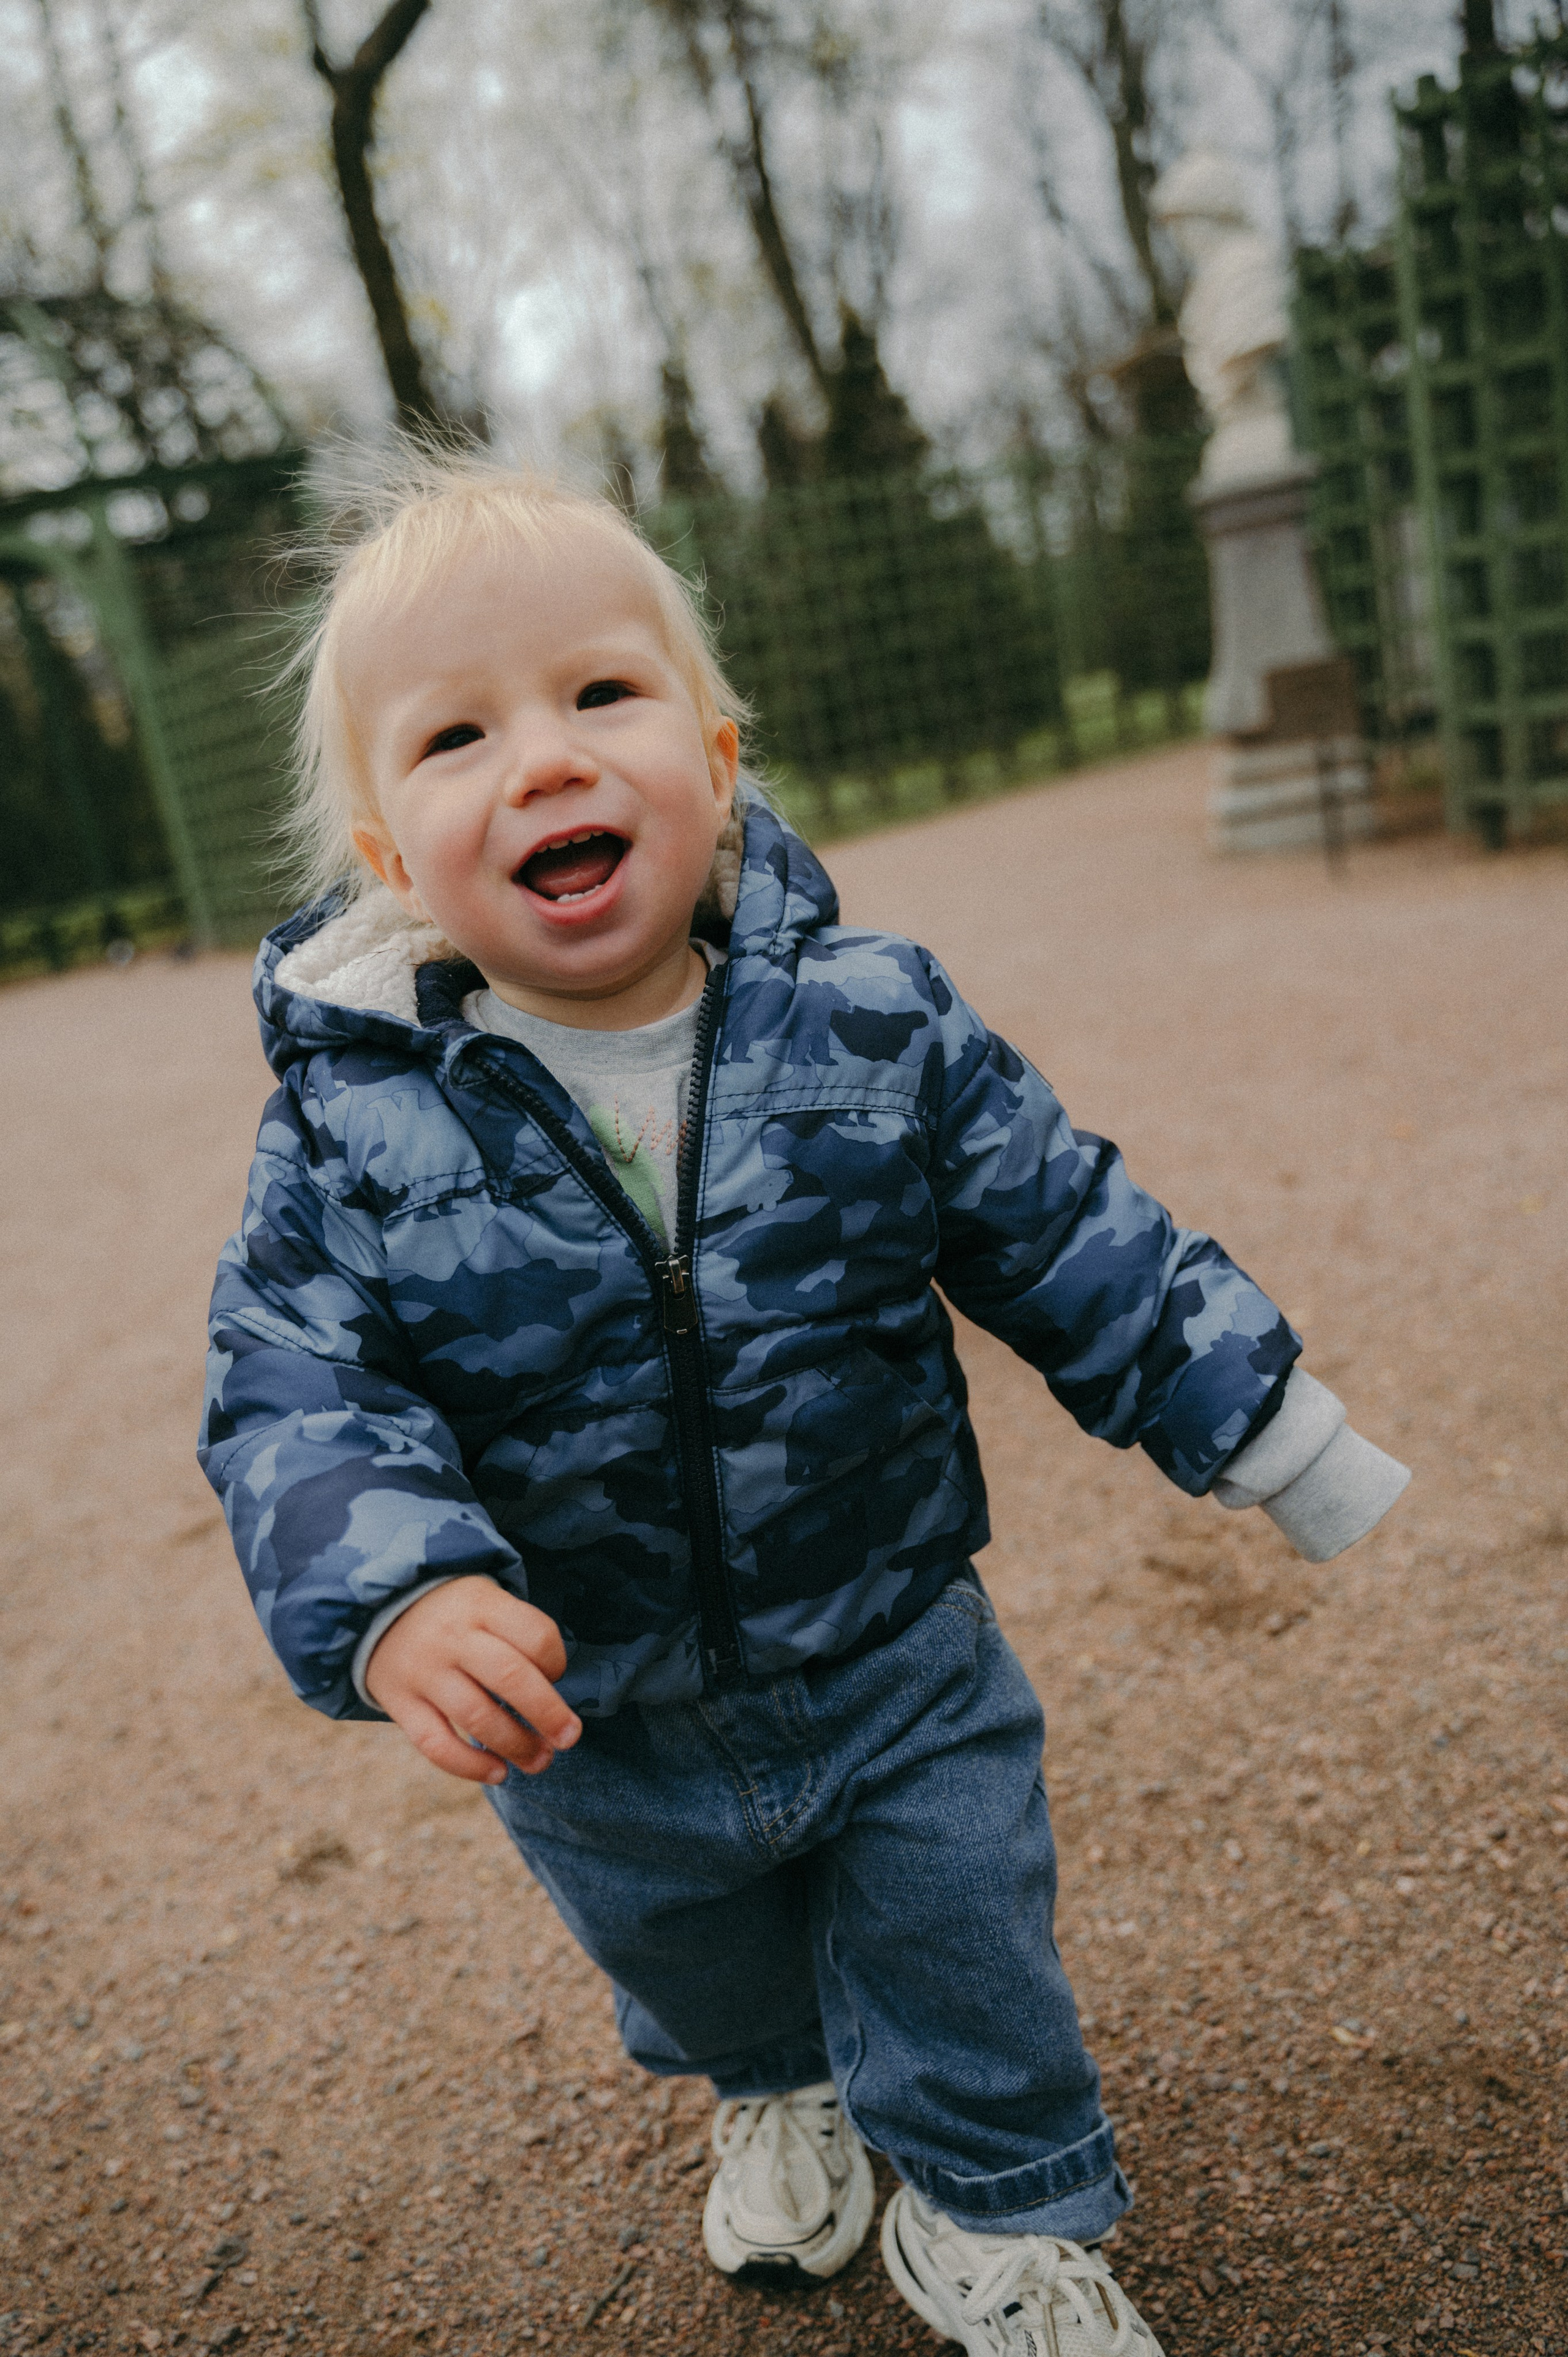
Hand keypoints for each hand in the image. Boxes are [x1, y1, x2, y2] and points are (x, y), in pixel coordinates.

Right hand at [364, 1576, 581, 1783]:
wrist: (376, 1609)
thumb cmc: (454, 1614)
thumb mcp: (485, 1600)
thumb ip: (516, 1635)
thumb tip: (553, 1697)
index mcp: (482, 1604)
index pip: (535, 1635)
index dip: (556, 1662)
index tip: (557, 1675)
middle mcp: (452, 1637)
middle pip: (510, 1677)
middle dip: (548, 1714)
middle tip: (570, 1737)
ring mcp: (424, 1671)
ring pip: (476, 1716)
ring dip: (516, 1745)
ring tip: (540, 1761)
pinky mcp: (400, 1703)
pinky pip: (435, 1743)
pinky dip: (469, 1766)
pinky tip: (497, 1773)